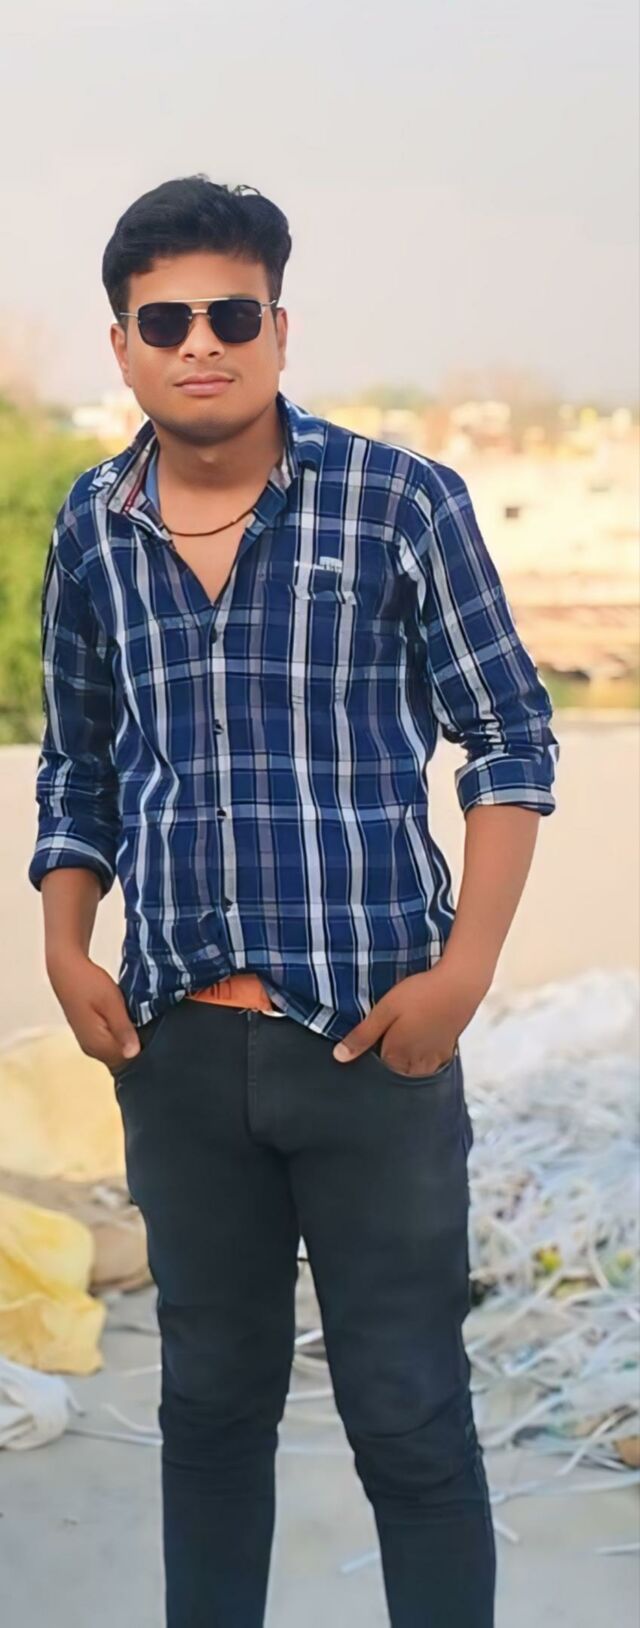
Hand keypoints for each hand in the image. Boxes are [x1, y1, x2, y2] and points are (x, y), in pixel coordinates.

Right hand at [46, 950, 140, 1072]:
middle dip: (138, 1046)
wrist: (66, 970)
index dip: (145, 1049)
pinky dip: (120, 1036)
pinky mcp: (89, 1036)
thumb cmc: (89, 983)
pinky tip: (128, 1021)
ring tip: (142, 1022)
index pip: (129, 1061)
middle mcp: (92, 1050)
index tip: (156, 1033)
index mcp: (98, 1045)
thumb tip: (133, 1053)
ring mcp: (89, 1044)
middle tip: (151, 1026)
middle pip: (123, 1060)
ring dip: (129, 1040)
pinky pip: (110, 1044)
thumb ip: (122, 1028)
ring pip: (117, 1052)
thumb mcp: (111, 1002)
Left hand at [332, 964, 481, 1075]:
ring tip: (404, 1040)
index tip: (372, 1034)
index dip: (370, 1050)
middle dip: (388, 1059)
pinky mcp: (447, 1050)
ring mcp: (433, 1058)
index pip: (375, 1065)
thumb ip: (362, 1035)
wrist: (460, 985)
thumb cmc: (419, 994)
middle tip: (389, 1032)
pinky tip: (422, 1044)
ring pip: (413, 1070)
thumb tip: (338, 1057)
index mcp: (396, 1054)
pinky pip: (432, 1065)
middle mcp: (415, 1062)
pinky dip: (425, 1060)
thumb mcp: (384, 1010)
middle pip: (395, 1071)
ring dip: (406, 1062)